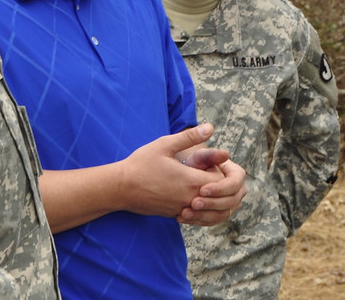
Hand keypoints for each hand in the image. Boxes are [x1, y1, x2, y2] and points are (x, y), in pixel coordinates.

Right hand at [116, 123, 230, 218]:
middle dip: (221, 187)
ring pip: (210, 211)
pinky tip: (192, 197)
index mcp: (191, 180)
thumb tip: (210, 127)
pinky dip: (200, 209)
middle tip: (209, 173)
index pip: (224, 182)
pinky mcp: (174, 215)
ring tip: (204, 186)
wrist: (120, 188)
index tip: (210, 164)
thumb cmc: (141, 164)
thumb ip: (189, 137)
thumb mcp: (164, 145)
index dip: (222, 173)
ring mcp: (182, 209)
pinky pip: (197, 217)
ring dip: (212, 200)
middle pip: (220, 199)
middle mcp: (190, 198)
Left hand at [177, 155, 246, 226]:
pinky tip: (182, 217)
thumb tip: (225, 154)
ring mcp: (230, 205)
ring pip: (221, 215)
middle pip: (230, 202)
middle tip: (193, 203)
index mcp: (237, 175)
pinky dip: (196, 220)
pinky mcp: (219, 215)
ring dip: (203, 215)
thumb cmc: (196, 162)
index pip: (234, 184)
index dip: (219, 189)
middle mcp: (238, 192)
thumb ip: (211, 154)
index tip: (201, 190)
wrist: (189, 175)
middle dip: (211, 204)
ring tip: (185, 213)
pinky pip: (211, 222)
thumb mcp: (201, 156)